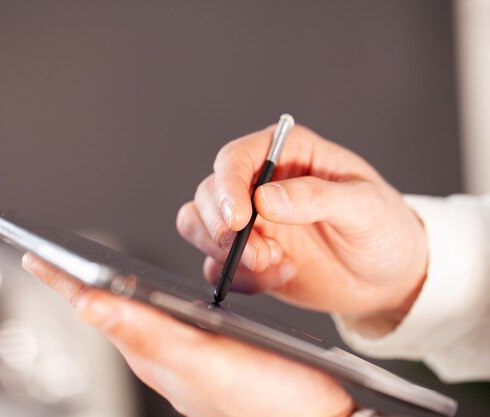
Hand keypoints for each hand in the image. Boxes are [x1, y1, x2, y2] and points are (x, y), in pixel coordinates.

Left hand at [22, 253, 353, 416]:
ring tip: (86, 268)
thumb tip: (89, 302)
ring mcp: (183, 355)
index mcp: (153, 352)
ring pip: (134, 313)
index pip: (94, 307)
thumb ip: (147, 334)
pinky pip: (164, 319)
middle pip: (108, 308)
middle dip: (79, 278)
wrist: (319, 416)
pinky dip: (147, 297)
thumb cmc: (267, 400)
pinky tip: (151, 294)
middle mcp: (162, 354)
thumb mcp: (204, 364)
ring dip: (110, 285)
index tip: (33, 254)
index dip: (61, 279)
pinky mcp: (207, 353)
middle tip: (52, 255)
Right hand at [177, 124, 427, 318]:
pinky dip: (239, 278)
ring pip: (198, 226)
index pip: (235, 159)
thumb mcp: (365, 207)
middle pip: (208, 194)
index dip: (227, 187)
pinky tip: (284, 275)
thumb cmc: (385, 230)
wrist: (390, 277)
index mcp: (286, 154)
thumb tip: (266, 198)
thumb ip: (317, 197)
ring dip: (223, 252)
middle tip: (258, 253)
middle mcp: (259, 184)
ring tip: (270, 263)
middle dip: (222, 228)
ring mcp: (251, 222)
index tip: (238, 220)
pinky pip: (216, 266)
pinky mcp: (247, 257)